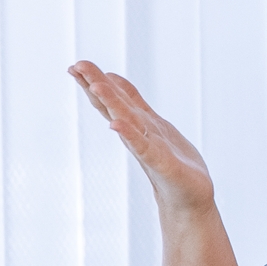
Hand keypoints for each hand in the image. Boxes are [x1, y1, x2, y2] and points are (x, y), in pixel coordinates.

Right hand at [70, 61, 215, 216]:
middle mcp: (140, 134)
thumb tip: (111, 79)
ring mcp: (149, 149)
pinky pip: (143, 148)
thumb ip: (133, 104)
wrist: (191, 200)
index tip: (77, 65)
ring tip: (94, 86)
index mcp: (140, 124)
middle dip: (97, 85)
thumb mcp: (153, 124)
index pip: (115, 99)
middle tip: (75, 66)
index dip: (97, 81)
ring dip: (111, 104)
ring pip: (127, 121)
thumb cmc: (173, 164)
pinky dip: (130, 136)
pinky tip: (116, 125)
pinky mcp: (162, 165)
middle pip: (115, 106)